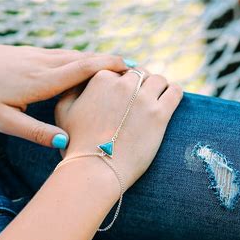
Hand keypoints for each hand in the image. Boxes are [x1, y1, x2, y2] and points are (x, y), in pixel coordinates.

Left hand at [0, 43, 128, 147]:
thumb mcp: (4, 122)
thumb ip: (37, 133)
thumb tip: (66, 143)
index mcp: (42, 80)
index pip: (84, 69)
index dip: (111, 68)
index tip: (132, 71)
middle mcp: (43, 63)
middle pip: (85, 58)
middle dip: (111, 63)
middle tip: (135, 71)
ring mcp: (36, 55)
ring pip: (75, 55)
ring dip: (97, 60)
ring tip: (117, 70)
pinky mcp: (28, 54)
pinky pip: (62, 55)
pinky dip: (80, 59)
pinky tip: (85, 66)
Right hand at [55, 69, 182, 189]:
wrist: (96, 168)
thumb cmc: (77, 144)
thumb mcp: (64, 111)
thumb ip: (71, 90)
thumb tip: (82, 80)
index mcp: (100, 78)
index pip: (118, 71)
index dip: (122, 82)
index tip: (125, 94)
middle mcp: (123, 84)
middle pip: (139, 73)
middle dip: (140, 84)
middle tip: (140, 99)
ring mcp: (143, 98)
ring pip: (158, 79)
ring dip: (158, 87)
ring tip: (158, 97)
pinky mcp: (159, 114)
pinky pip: (175, 92)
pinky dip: (175, 91)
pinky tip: (172, 96)